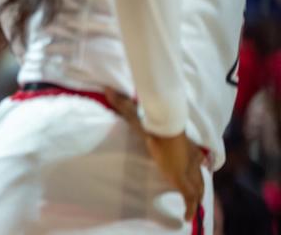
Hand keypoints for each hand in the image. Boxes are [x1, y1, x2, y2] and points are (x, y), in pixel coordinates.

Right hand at [105, 89, 203, 221]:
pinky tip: (186, 216)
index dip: (195, 162)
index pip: (194, 156)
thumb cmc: (156, 125)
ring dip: (196, 197)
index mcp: (184, 146)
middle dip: (197, 183)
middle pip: (199, 174)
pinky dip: (189, 207)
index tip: (194, 166)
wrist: (167, 129)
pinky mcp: (183, 180)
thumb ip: (124, 104)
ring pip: (197, 187)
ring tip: (191, 207)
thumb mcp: (138, 117)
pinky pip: (189, 198)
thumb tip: (108, 89)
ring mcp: (189, 170)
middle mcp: (191, 158)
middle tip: (194, 192)